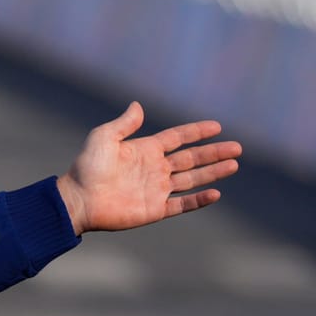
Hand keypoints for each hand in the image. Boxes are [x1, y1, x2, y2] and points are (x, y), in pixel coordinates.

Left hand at [56, 103, 240, 235]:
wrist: (78, 200)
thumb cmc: (87, 167)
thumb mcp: (104, 138)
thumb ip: (124, 123)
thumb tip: (138, 105)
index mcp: (145, 150)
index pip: (177, 138)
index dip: (196, 132)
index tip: (217, 126)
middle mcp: (154, 169)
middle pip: (191, 158)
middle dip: (214, 152)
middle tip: (237, 147)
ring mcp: (156, 190)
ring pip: (192, 179)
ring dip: (213, 172)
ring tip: (234, 164)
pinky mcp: (155, 209)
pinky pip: (182, 204)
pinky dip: (199, 200)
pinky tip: (216, 193)